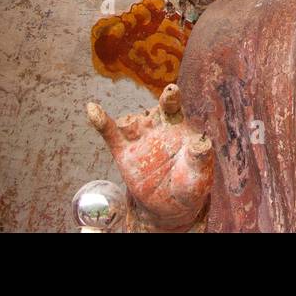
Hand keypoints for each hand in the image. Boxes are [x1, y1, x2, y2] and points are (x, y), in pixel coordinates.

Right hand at [86, 84, 212, 229]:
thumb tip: (203, 144)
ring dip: (130, 122)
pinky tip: (92, 109)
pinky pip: (111, 134)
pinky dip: (101, 122)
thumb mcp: (198, 174)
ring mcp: (140, 137)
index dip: (172, 97)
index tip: (172, 91)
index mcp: (177, 126)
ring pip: (132, 122)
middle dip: (159, 105)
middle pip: (155, 111)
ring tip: (128, 125)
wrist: (169, 204)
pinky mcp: (124, 152)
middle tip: (168, 95)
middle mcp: (157, 125)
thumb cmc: (189, 183)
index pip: (175, 108)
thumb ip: (200, 158)